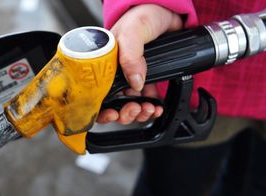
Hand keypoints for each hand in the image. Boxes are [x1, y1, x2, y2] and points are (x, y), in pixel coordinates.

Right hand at [97, 4, 182, 124]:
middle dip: (124, 114)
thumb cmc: (143, 13)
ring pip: (130, 105)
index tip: (114, 114)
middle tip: (135, 110)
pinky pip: (146, 100)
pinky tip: (156, 106)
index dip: (103, 109)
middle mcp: (115, 71)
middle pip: (113, 104)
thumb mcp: (132, 30)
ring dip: (139, 113)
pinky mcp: (147, 78)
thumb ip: (130, 55)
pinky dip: (152, 107)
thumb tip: (135, 82)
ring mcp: (131, 76)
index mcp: (104, 63)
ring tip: (149, 109)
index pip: (97, 93)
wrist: (169, 10)